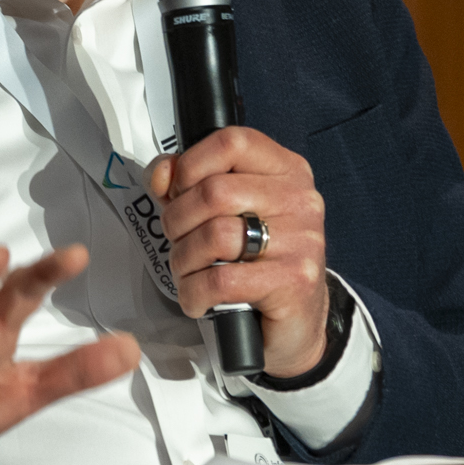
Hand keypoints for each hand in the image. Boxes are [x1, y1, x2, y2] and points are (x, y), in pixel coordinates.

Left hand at [144, 128, 330, 376]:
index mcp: (286, 171)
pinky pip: (222, 280)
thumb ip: (190, 185)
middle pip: (214, 192)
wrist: (298, 322)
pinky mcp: (294, 280)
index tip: (177, 192)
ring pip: (214, 236)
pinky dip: (194, 293)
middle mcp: (300, 199)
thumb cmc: (258, 262)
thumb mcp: (227, 214)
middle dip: (177, 221)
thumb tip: (161, 174)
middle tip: (179, 242)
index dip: (190, 164)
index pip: (231, 142)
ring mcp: (301, 240)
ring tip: (187, 273)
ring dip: (183, 260)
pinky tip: (197, 299)